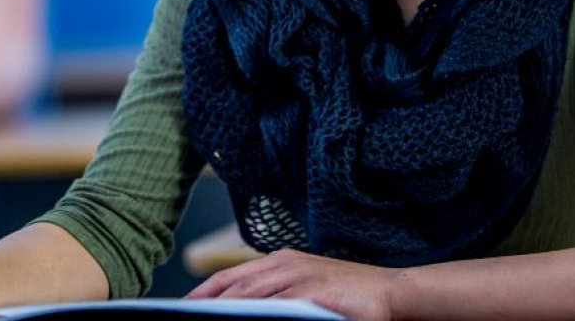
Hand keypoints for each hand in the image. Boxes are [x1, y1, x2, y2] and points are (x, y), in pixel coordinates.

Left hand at [187, 249, 400, 320]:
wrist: (391, 290)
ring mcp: (298, 276)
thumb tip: (248, 308)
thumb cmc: (349, 294)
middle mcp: (285, 263)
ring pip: (248, 293)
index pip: (231, 274)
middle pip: (234, 284)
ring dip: (224, 307)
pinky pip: (276, 305)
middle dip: (205, 301)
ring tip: (203, 319)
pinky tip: (240, 320)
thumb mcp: (307, 288)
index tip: (185, 305)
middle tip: (184, 314)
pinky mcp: (312, 291)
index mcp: (280, 260)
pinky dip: (256, 313)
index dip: (204, 290)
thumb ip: (278, 295)